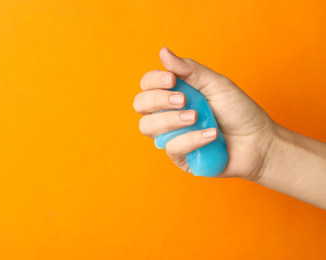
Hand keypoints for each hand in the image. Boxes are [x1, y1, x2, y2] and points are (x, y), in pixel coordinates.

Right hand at [133, 47, 276, 180]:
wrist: (258, 141)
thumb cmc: (238, 111)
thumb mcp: (215, 84)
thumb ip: (189, 69)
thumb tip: (163, 52)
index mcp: (173, 94)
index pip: (147, 85)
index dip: (153, 81)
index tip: (172, 80)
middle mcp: (167, 114)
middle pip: (140, 105)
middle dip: (158, 100)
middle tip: (184, 100)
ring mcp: (171, 136)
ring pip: (148, 127)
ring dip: (171, 120)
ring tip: (196, 117)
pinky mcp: (180, 157)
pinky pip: (171, 148)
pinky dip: (191, 139)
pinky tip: (211, 135)